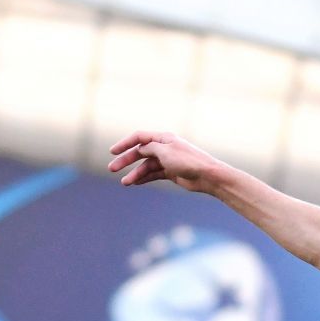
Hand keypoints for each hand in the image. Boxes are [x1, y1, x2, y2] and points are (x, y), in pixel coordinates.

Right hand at [107, 131, 225, 193]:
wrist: (207, 176)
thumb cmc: (187, 161)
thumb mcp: (165, 151)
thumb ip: (150, 148)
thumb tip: (140, 149)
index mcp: (163, 138)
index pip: (139, 137)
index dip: (124, 143)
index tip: (112, 152)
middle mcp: (164, 147)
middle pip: (140, 152)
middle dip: (125, 160)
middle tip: (112, 169)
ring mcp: (167, 160)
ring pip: (146, 166)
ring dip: (134, 173)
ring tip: (125, 182)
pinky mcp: (171, 172)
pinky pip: (153, 174)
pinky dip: (144, 178)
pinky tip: (135, 183)